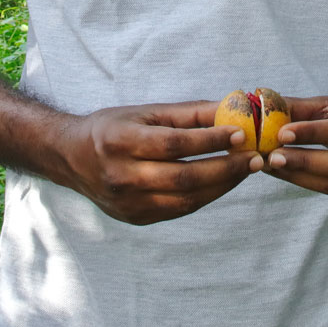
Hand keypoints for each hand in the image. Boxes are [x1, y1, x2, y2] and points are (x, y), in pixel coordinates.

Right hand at [58, 100, 261, 224]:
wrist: (72, 158)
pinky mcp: (136, 218)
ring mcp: (128, 203)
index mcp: (119, 142)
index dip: (210, 140)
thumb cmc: (113, 128)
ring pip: (186, 200)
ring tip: (246, 169)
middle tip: (255, 158)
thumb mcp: (145, 112)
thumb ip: (188, 114)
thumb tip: (232, 108)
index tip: (241, 133)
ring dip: (222, 185)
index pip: (173, 144)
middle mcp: (121, 176)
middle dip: (225, 168)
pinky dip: (206, 196)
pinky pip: (179, 210)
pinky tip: (223, 181)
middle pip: (183, 177)